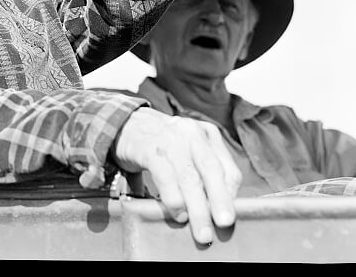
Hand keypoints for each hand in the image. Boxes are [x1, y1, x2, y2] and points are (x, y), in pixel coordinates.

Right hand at [111, 107, 240, 244]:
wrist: (125, 124)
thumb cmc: (163, 144)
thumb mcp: (188, 150)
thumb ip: (203, 172)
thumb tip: (217, 208)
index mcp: (207, 135)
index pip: (228, 169)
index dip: (231, 196)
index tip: (228, 218)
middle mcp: (191, 134)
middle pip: (212, 170)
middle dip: (221, 200)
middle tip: (225, 224)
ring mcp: (170, 139)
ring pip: (189, 177)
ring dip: (198, 208)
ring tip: (202, 232)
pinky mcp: (149, 148)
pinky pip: (165, 176)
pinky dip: (174, 198)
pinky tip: (178, 213)